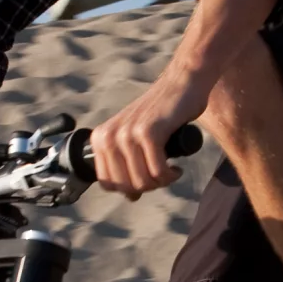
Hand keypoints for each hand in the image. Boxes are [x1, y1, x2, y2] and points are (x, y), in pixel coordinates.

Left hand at [88, 81, 199, 197]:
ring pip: (143, 181)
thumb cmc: (161, 114)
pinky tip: (176, 169)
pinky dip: (170, 176)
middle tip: (163, 176)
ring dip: (161, 182)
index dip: (129, 189)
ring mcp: (128, 133)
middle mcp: (109, 135)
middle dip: (148, 187)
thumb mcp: (135, 139)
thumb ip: (127, 165)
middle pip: (126, 186)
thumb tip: (130, 197)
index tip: (147, 180)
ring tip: (170, 172)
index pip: (108, 183)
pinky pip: (158, 171)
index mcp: (101, 138)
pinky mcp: (149, 132)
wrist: (181, 84)